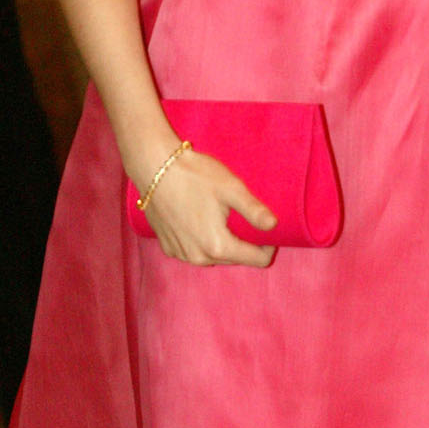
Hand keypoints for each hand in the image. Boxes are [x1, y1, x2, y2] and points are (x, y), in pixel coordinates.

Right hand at [142, 146, 276, 266]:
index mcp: (218, 246)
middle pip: (235, 259)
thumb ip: (254, 210)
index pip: (256, 260)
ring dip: (223, 243)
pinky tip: (201, 219)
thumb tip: (274, 226)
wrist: (154, 167)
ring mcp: (180, 254)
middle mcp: (198, 258)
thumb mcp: (231, 188)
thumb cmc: (194, 175)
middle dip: (245, 243)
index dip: (268, 245)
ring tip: (223, 217)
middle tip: (246, 218)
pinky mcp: (168, 247)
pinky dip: (202, 241)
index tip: (268, 228)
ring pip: (214, 256)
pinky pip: (194, 251)